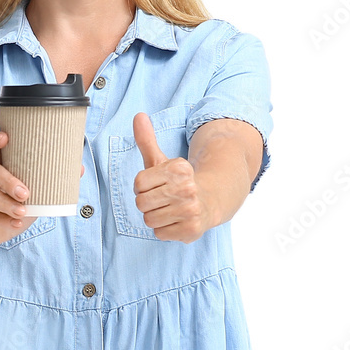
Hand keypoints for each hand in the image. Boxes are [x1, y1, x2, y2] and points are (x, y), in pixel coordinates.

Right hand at [0, 131, 84, 250]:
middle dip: (8, 180)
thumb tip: (79, 168)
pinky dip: (3, 219)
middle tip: (25, 192)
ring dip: (6, 202)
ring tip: (23, 211)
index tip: (4, 137)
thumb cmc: (11, 206)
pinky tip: (16, 223)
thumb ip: (51, 183)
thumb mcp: (32, 195)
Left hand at [132, 112, 215, 242]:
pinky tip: (176, 221)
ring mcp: (191, 210)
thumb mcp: (162, 160)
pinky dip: (165, 230)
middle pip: (141, 203)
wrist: (210, 201)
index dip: (142, 187)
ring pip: (149, 220)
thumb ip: (147, 140)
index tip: (156, 186)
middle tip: (162, 200)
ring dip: (155, 217)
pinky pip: (159, 233)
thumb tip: (138, 116)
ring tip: (169, 210)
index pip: (138, 183)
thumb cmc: (178, 182)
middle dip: (147, 203)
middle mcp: (187, 188)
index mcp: (178, 168)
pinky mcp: (192, 229)